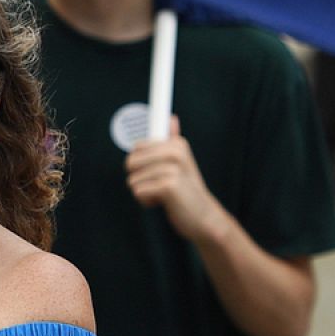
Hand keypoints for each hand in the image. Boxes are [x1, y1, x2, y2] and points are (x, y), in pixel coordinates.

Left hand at [124, 116, 227, 243]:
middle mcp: (175, 152)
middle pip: (130, 162)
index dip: (140, 164)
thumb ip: (173, 140)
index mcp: (176, 144)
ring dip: (145, 192)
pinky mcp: (168, 186)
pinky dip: (147, 201)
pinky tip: (165, 202)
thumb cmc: (188, 190)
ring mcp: (172, 168)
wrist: (204, 218)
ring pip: (133, 180)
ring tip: (165, 194)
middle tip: (161, 185)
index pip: (137, 147)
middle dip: (140, 178)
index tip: (158, 172)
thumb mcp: (182, 162)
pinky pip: (138, 192)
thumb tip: (171, 117)